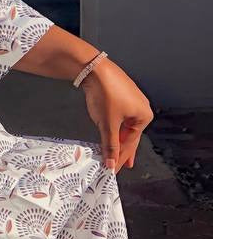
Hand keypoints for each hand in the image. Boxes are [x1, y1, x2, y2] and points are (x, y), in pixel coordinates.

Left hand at [80, 58, 153, 172]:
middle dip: (122, 151)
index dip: (121, 158)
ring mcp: (132, 100)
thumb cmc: (106, 95)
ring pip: (123, 126)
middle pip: (129, 135)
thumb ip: (110, 145)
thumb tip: (112, 164)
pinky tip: (110, 133)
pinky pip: (118, 116)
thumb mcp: (108, 124)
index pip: (131, 143)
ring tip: (114, 153)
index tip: (114, 170)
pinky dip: (113, 127)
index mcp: (144, 116)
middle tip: (119, 166)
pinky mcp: (120, 95)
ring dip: (117, 139)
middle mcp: (141, 108)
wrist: (94, 69)